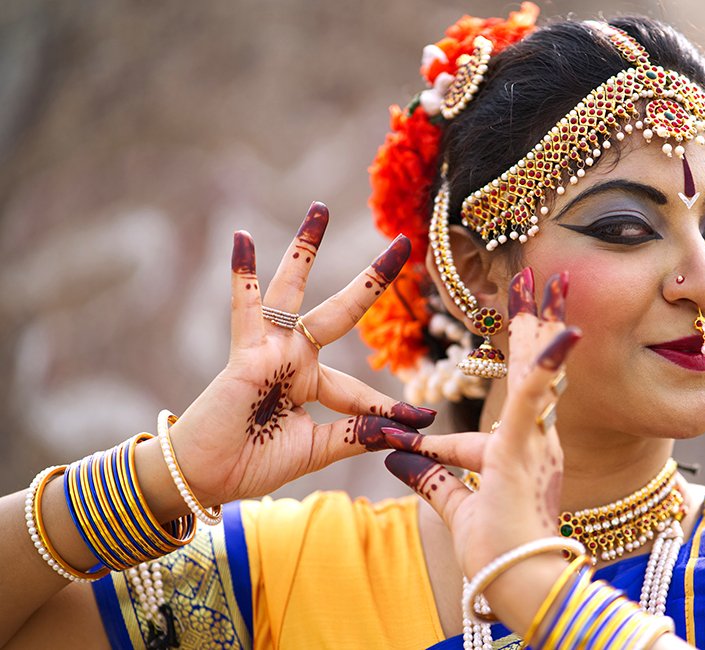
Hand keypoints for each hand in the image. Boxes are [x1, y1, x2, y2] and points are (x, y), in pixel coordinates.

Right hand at [166, 202, 435, 506]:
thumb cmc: (252, 465)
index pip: (360, 390)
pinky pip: (245, 307)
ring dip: (305, 249)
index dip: (390, 410)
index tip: (422, 421)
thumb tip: (404, 432)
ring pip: (294, 290)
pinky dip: (242, 274)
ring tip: (320, 209)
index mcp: (312, 385)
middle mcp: (294, 359)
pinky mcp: (246, 353)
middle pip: (342, 312)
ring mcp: (270, 351)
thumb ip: (355, 436)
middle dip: (373, 281)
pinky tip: (242, 237)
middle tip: (403, 243)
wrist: (205, 479)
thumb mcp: (316, 451)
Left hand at [384, 268, 579, 629]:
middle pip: (534, 364)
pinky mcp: (525, 450)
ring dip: (537, 321)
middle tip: (534, 275)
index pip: (517, 391)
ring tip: (539, 276)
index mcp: (524, 445)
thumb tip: (399, 459)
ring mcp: (535, 440)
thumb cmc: (499, 553)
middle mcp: (538, 435)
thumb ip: (435, 478)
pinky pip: (534, 400)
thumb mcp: (459, 506)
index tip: (516, 326)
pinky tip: (560, 332)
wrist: (521, 584)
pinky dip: (545, 364)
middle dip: (532, 318)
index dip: (516, 356)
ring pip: (537, 368)